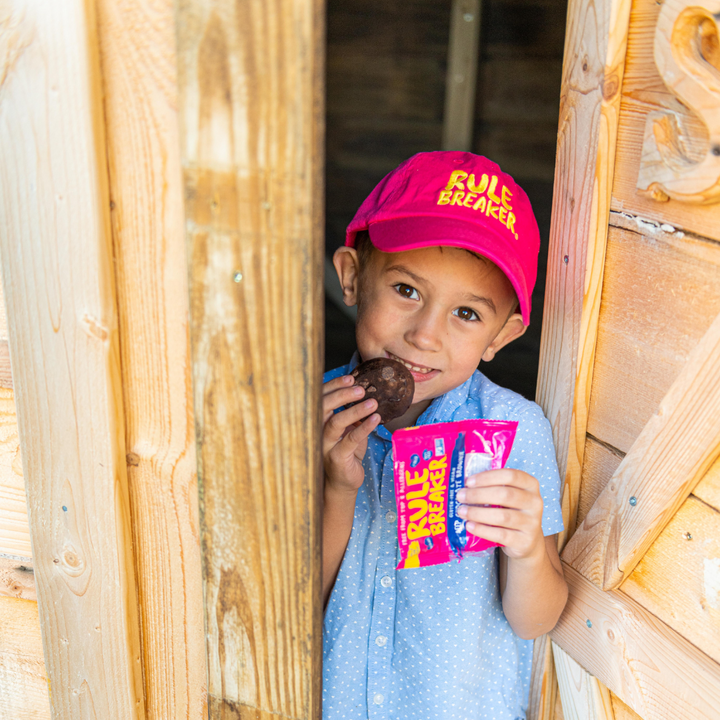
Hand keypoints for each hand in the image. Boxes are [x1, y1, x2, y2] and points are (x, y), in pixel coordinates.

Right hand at [322, 374, 379, 494]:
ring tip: (373, 403)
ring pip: (336, 422)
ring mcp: (325, 445)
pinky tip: (375, 419)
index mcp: (318, 420)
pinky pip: (350, 439)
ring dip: (355, 410)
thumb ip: (351, 413)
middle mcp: (317, 431)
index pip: (321, 398)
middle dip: (342, 394)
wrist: (342, 482)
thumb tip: (366, 392)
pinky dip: (364, 427)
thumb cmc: (345, 452)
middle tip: (361, 389)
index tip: (350, 378)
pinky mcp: (337, 457)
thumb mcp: (347, 429)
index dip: (333, 386)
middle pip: (323, 407)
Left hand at [456, 469, 544, 562]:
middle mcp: (534, 503)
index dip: (488, 477)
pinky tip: (470, 526)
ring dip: (478, 513)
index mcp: (530, 485)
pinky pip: (501, 534)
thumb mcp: (509, 496)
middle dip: (478, 495)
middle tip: (460, 496)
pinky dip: (482, 530)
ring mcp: (532, 523)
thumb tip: (464, 484)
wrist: (527, 541)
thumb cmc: (512, 511)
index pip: (511, 476)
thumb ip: (493, 487)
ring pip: (503, 516)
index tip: (469, 482)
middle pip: (505, 495)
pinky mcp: (525, 541)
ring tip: (462, 511)